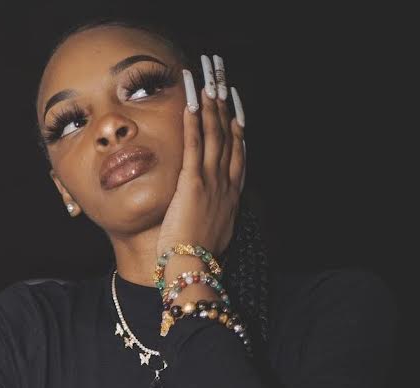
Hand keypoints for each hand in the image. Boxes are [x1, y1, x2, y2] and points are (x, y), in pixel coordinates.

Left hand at [156, 55, 245, 262]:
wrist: (194, 268)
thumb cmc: (198, 257)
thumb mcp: (214, 233)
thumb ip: (213, 216)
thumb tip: (207, 214)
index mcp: (231, 195)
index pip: (238, 153)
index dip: (237, 126)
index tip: (235, 107)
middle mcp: (226, 183)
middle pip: (229, 135)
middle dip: (226, 104)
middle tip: (224, 78)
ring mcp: (211, 182)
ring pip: (214, 135)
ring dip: (211, 104)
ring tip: (208, 79)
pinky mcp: (192, 184)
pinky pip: (193, 146)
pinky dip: (193, 122)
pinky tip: (190, 101)